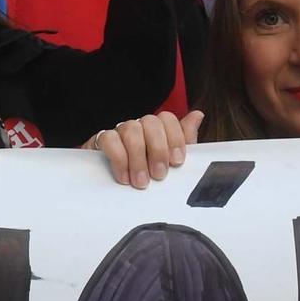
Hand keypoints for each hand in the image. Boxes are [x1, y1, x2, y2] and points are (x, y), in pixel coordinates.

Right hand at [88, 110, 202, 189]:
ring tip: (141, 182)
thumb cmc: (148, 173)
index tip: (177, 162)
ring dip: (138, 158)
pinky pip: (109, 139)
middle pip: (151, 122)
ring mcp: (120, 131)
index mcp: (158, 129)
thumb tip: (198, 115)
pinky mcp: (101, 140)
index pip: (167, 119)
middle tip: (159, 175)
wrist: (114, 186)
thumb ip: (185, 140)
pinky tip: (124, 177)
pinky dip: (119, 159)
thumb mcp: (171, 162)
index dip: (175, 138)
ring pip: (131, 130)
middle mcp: (139, 126)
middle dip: (158, 150)